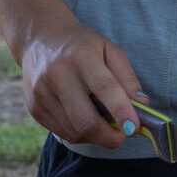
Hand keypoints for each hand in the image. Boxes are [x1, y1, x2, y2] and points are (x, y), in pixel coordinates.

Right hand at [17, 17, 146, 149]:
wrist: (40, 39)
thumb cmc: (82, 46)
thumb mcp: (110, 51)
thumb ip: (128, 79)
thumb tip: (142, 107)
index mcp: (81, 56)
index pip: (104, 88)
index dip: (121, 111)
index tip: (134, 129)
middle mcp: (57, 74)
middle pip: (86, 120)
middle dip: (109, 137)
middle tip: (123, 136)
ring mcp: (41, 93)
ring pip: (74, 132)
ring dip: (95, 136)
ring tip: (103, 122)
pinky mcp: (34, 108)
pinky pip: (62, 133)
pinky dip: (79, 133)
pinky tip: (83, 119)